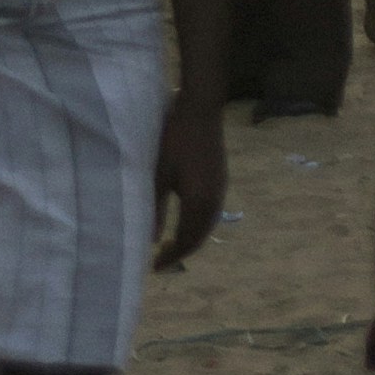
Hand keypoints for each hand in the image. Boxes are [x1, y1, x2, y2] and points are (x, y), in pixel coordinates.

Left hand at [154, 92, 226, 268]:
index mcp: (199, 203)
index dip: (172, 257)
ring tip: (173, 242)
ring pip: (208, 224)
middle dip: (182, 250)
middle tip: (162, 258)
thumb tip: (153, 238)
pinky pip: (211, 211)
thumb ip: (157, 208)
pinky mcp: (221, 177)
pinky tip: (186, 217)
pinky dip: (199, 223)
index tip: (156, 267)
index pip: (187, 241)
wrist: (202, 108)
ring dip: (192, 237)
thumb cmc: (176, 140)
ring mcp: (221, 187)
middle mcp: (215, 200)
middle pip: (200, 236)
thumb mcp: (160, 174)